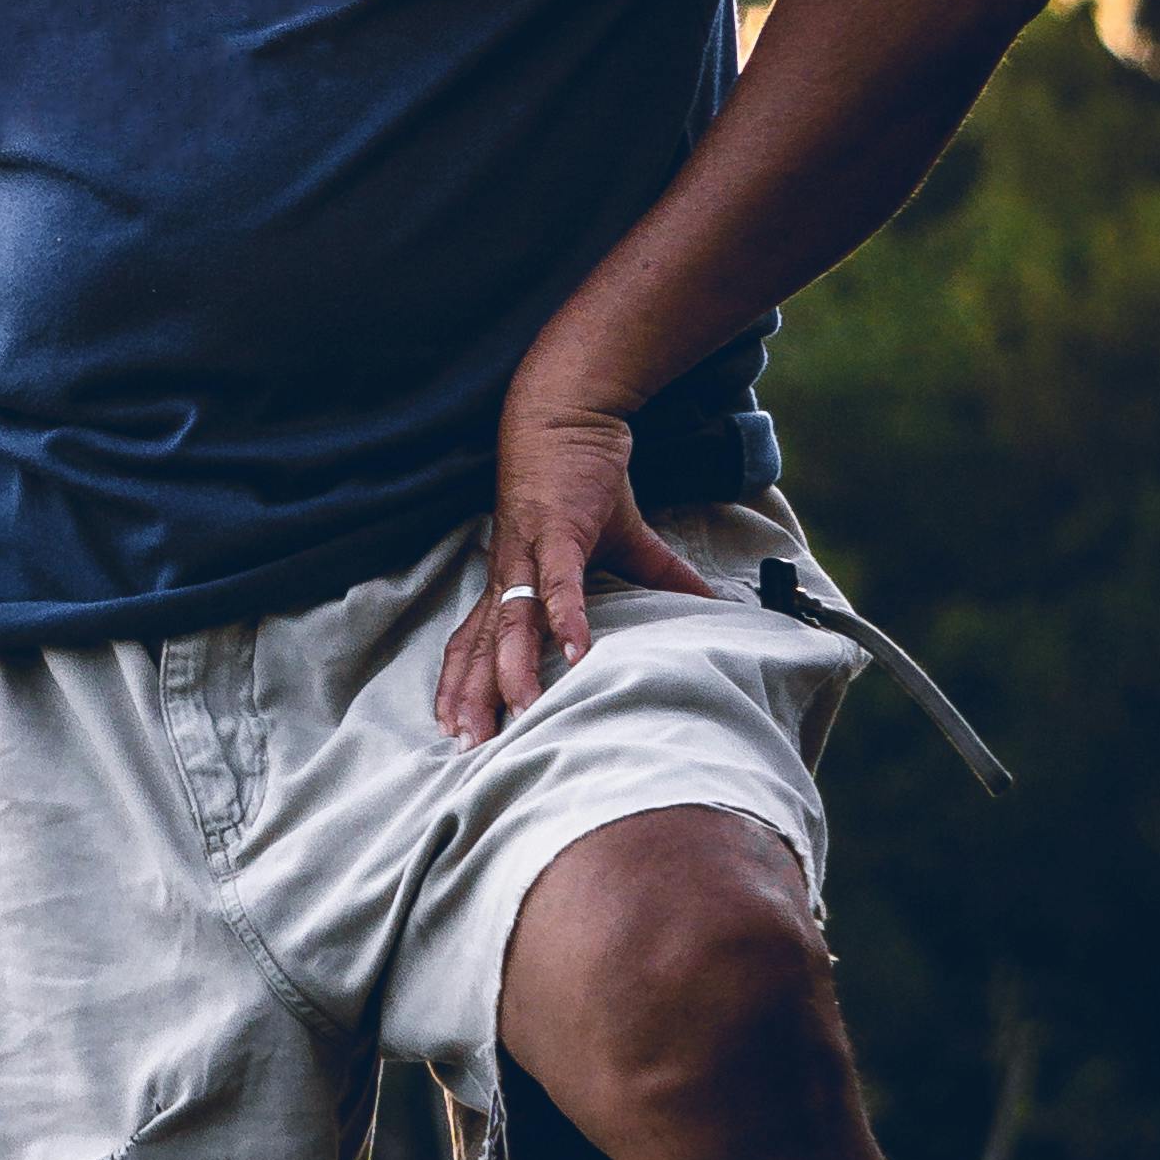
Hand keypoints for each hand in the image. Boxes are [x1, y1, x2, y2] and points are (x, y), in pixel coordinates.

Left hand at [435, 373, 714, 741]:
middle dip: (472, 695)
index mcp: (513, 580)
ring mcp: (528, 553)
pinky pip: (559, 583)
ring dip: (512, 668)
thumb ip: (659, 576)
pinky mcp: (557, 531)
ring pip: (512, 621)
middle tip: (467, 747)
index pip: (475, 641)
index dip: (462, 683)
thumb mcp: (621, 539)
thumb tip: (705, 604)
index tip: (454, 729)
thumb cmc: (580, 477)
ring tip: (518, 714)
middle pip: (481, 645)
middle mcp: (509, 574)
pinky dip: (566, 617)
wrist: (567, 413)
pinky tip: (573, 653)